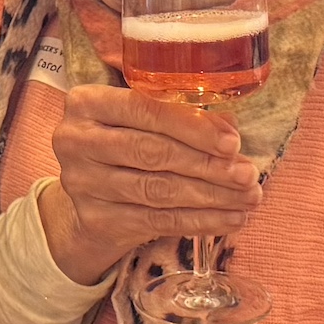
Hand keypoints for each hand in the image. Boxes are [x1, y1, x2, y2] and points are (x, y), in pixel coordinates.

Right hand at [38, 84, 261, 285]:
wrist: (90, 192)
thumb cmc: (126, 141)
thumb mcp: (143, 119)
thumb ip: (182, 116)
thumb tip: (229, 132)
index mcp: (86, 102)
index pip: (144, 109)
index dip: (192, 127)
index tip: (233, 143)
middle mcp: (75, 140)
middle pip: (151, 152)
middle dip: (207, 165)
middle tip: (248, 175)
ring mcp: (82, 183)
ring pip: (157, 191)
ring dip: (211, 196)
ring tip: (247, 198)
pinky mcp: (95, 219)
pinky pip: (156, 221)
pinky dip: (199, 221)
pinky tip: (229, 218)